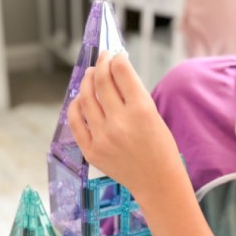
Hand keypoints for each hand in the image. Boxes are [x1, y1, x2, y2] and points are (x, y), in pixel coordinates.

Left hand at [67, 52, 181, 199]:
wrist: (156, 181)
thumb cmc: (159, 147)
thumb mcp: (154, 114)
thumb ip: (133, 93)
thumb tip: (114, 70)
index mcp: (141, 110)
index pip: (121, 71)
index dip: (115, 58)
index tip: (114, 55)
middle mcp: (119, 122)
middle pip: (101, 80)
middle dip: (100, 64)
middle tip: (102, 59)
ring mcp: (102, 137)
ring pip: (85, 97)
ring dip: (87, 81)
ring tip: (90, 75)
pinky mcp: (91, 151)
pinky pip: (75, 121)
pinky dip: (75, 105)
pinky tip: (80, 98)